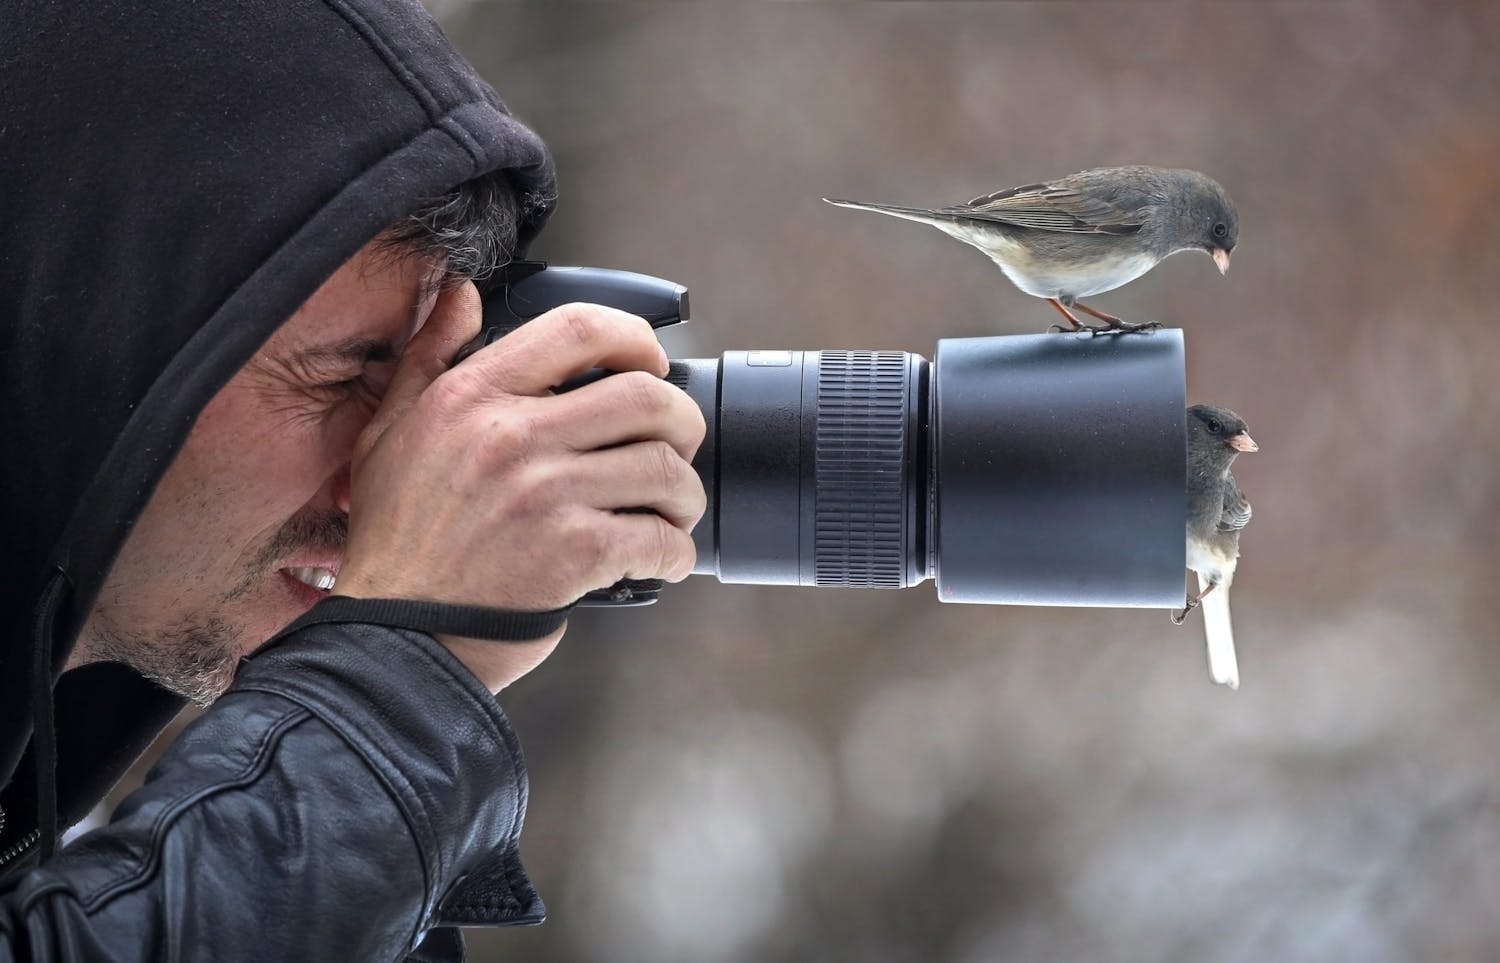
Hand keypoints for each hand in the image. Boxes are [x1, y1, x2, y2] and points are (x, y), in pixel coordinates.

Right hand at [335, 283, 706, 691]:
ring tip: (670, 512)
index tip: (653, 364)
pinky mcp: (574, 553)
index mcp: (472, 397)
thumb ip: (428, 357)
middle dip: (681, 423)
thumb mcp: (389, 432)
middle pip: (646, 396)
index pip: (579, 328)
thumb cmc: (399, 542)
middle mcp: (512, 436)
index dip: (636, 339)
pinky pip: (660, 537)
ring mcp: (546, 494)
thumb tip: (458, 294)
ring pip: (664, 468)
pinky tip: (661, 560)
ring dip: (684, 494)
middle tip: (675, 449)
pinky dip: (676, 552)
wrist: (398, 639)